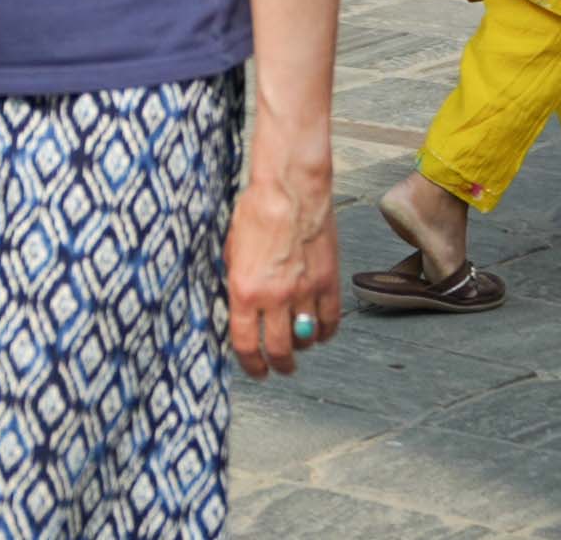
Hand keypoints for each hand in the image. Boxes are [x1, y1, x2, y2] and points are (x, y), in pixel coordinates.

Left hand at [224, 163, 342, 373]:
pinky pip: (329, 322)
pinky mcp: (328, 283)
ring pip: (306, 339)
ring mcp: (304, 293)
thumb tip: (239, 303)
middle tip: (280, 367)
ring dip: (301, 346)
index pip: (246, 344)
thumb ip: (236, 279)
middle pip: (279, 350)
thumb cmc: (255, 211)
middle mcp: (274, 298)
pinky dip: (325, 332)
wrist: (290, 190)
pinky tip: (319, 331)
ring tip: (297, 343)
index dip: (251, 365)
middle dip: (279, 364)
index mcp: (244, 290)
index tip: (256, 371)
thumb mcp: (231, 248)